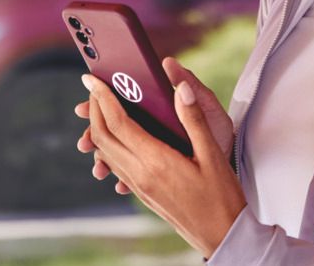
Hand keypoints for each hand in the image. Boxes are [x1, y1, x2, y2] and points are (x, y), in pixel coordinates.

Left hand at [74, 57, 235, 193]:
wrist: (222, 234)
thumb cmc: (221, 196)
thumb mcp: (212, 154)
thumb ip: (194, 119)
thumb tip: (181, 88)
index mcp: (156, 161)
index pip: (118, 123)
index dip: (102, 97)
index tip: (92, 79)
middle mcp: (141, 174)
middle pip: (102, 136)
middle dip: (94, 108)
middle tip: (93, 86)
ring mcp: (139, 186)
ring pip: (105, 152)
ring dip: (97, 126)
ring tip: (100, 105)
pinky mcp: (142, 193)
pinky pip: (115, 165)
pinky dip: (107, 145)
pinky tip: (115, 136)